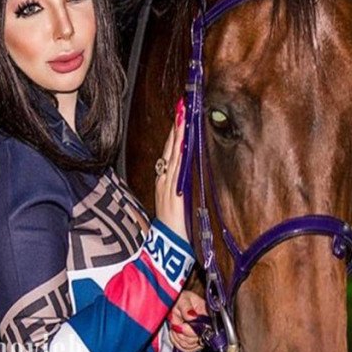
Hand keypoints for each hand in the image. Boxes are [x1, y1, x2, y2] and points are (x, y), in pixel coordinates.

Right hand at [154, 98, 187, 240]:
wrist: (168, 245)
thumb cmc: (173, 227)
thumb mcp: (174, 203)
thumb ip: (178, 188)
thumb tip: (187, 175)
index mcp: (165, 181)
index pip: (170, 152)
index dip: (175, 133)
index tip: (181, 115)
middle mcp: (165, 180)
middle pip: (170, 148)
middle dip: (176, 126)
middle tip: (182, 106)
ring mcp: (169, 184)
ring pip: (173, 154)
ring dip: (178, 134)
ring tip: (183, 115)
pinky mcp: (174, 192)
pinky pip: (177, 168)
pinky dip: (179, 153)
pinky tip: (184, 141)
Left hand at [168, 289, 204, 351]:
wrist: (177, 305)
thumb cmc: (182, 300)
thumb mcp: (183, 299)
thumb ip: (186, 307)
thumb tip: (191, 316)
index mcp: (206, 315)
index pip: (204, 329)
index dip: (190, 330)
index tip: (180, 325)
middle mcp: (206, 327)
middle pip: (195, 340)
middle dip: (181, 333)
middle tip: (176, 324)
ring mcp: (201, 336)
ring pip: (189, 345)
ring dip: (178, 337)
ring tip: (175, 327)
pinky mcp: (195, 343)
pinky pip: (185, 349)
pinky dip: (177, 342)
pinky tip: (175, 333)